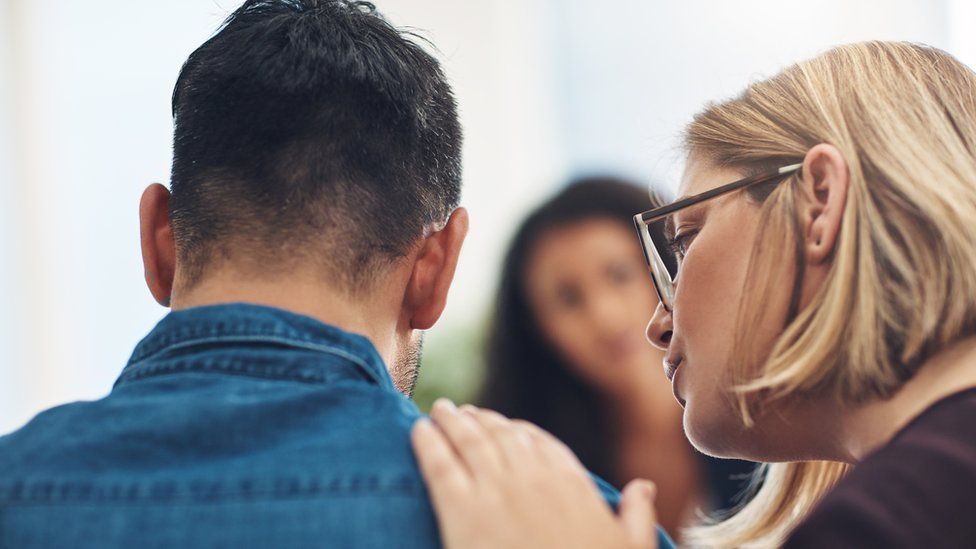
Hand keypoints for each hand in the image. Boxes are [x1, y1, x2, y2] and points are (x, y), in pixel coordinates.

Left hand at [411, 399, 658, 548]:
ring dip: (452, 421)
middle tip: (465, 412)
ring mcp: (493, 492)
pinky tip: (418, 430)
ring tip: (440, 411)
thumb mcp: (630, 547)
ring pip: (468, 442)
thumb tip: (644, 486)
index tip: (506, 425)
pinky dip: (427, 444)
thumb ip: (636, 514)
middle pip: (501, 435)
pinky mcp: (460, 513)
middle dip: (482, 420)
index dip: (518, 431)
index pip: (539, 443)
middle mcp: (530, 478)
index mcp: (568, 483)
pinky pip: (439, 466)